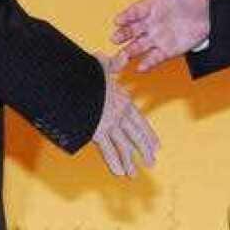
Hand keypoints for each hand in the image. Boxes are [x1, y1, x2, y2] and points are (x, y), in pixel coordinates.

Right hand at [91, 56, 159, 177]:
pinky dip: (114, 162)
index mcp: (122, 100)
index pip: (139, 120)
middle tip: (151, 162)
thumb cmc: (86, 72)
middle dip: (143, 150)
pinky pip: (108, 150)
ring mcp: (109, 124)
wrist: (73, 80)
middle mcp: (119, 114)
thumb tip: (119, 54)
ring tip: (134, 175)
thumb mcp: (101, 66)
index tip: (156, 145)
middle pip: (135, 135)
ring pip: (123, 146)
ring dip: (129, 161)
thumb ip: (112, 64)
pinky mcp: (98, 132)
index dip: (148, 134)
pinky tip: (120, 173)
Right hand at [111, 0, 209, 72]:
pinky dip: (148, 62)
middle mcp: (150, 23)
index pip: (136, 11)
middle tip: (114, 38)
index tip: (117, 20)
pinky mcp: (166, 50)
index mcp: (151, 6)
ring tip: (121, 59)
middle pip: (132, 30)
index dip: (127, 16)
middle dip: (123, 35)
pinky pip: (155, 57)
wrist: (209, 16)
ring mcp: (156, 38)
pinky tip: (140, 68)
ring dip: (129, 52)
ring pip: (139, 46)